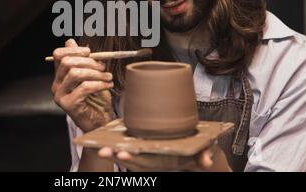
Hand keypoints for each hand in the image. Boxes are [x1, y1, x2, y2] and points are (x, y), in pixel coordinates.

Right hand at [51, 39, 113, 131]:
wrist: (99, 122)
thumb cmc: (96, 99)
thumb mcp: (91, 76)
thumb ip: (82, 61)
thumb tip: (70, 41)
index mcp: (60, 76)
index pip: (58, 55)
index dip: (74, 50)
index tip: (90, 52)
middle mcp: (56, 85)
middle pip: (67, 63)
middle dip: (88, 62)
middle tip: (103, 67)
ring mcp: (60, 95)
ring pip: (75, 74)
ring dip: (96, 73)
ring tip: (108, 77)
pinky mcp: (68, 105)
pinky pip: (84, 88)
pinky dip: (99, 84)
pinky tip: (108, 86)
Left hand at [97, 142, 231, 171]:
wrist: (193, 156)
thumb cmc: (195, 152)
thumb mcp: (201, 154)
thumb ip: (204, 156)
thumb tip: (208, 162)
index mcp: (163, 161)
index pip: (147, 162)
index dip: (134, 159)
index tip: (122, 154)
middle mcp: (153, 161)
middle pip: (133, 160)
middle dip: (118, 156)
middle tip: (103, 151)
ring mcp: (147, 157)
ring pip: (128, 157)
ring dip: (113, 153)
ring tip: (98, 149)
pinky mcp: (144, 151)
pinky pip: (128, 152)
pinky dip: (116, 149)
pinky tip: (102, 144)